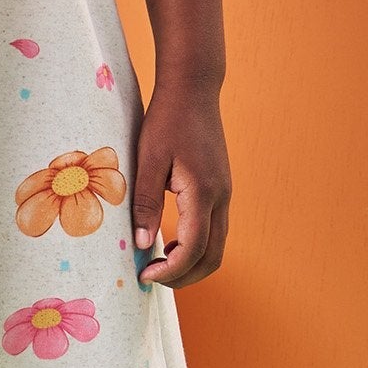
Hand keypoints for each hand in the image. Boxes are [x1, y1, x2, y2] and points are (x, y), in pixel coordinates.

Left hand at [133, 79, 230, 289]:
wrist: (193, 90)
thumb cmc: (167, 120)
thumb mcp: (148, 160)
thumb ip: (146, 203)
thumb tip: (143, 244)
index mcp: (203, 193)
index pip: (193, 250)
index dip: (170, 271)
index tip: (144, 276)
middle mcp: (221, 198)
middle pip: (213, 257)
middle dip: (184, 277)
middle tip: (151, 277)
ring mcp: (225, 194)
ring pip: (217, 247)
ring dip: (191, 263)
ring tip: (157, 263)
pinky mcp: (221, 190)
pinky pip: (215, 231)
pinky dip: (196, 247)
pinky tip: (169, 241)